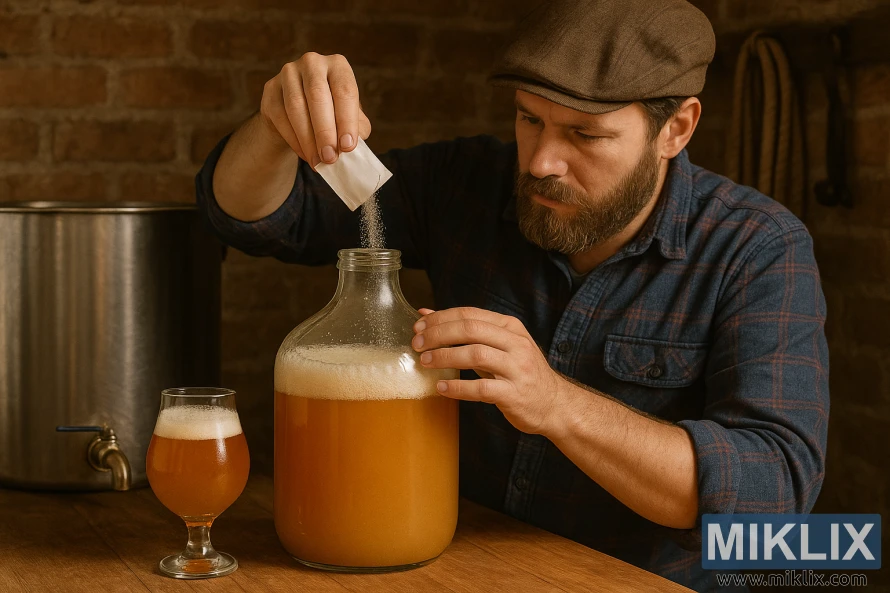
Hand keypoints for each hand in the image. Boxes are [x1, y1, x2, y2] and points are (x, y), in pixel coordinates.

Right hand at [258, 53, 371, 167]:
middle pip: (317, 96)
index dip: (347, 120)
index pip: (345, 91)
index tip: (348, 147)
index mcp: (338, 65)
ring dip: (308, 139)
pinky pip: (280, 116)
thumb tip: (354, 146)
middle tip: (330, 157)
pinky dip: (293, 139)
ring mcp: (288, 73)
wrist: (300, 112)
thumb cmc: (332, 114)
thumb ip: (357, 129)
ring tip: (318, 161)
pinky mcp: (270, 89)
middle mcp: (312, 63)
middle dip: (325, 131)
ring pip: (296, 107)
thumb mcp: (349, 119)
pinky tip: (305, 154)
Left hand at [412, 307, 568, 435]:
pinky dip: (458, 387)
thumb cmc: (520, 372)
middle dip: (438, 335)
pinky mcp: (514, 394)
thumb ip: (466, 331)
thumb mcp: (498, 346)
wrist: (554, 403)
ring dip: (445, 357)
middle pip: (471, 330)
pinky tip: (442, 388)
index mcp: (510, 327)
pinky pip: (481, 388)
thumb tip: (426, 316)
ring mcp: (517, 368)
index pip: (470, 314)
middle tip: (417, 344)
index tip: (419, 327)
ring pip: (476, 354)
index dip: (441, 319)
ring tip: (425, 362)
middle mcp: (516, 344)